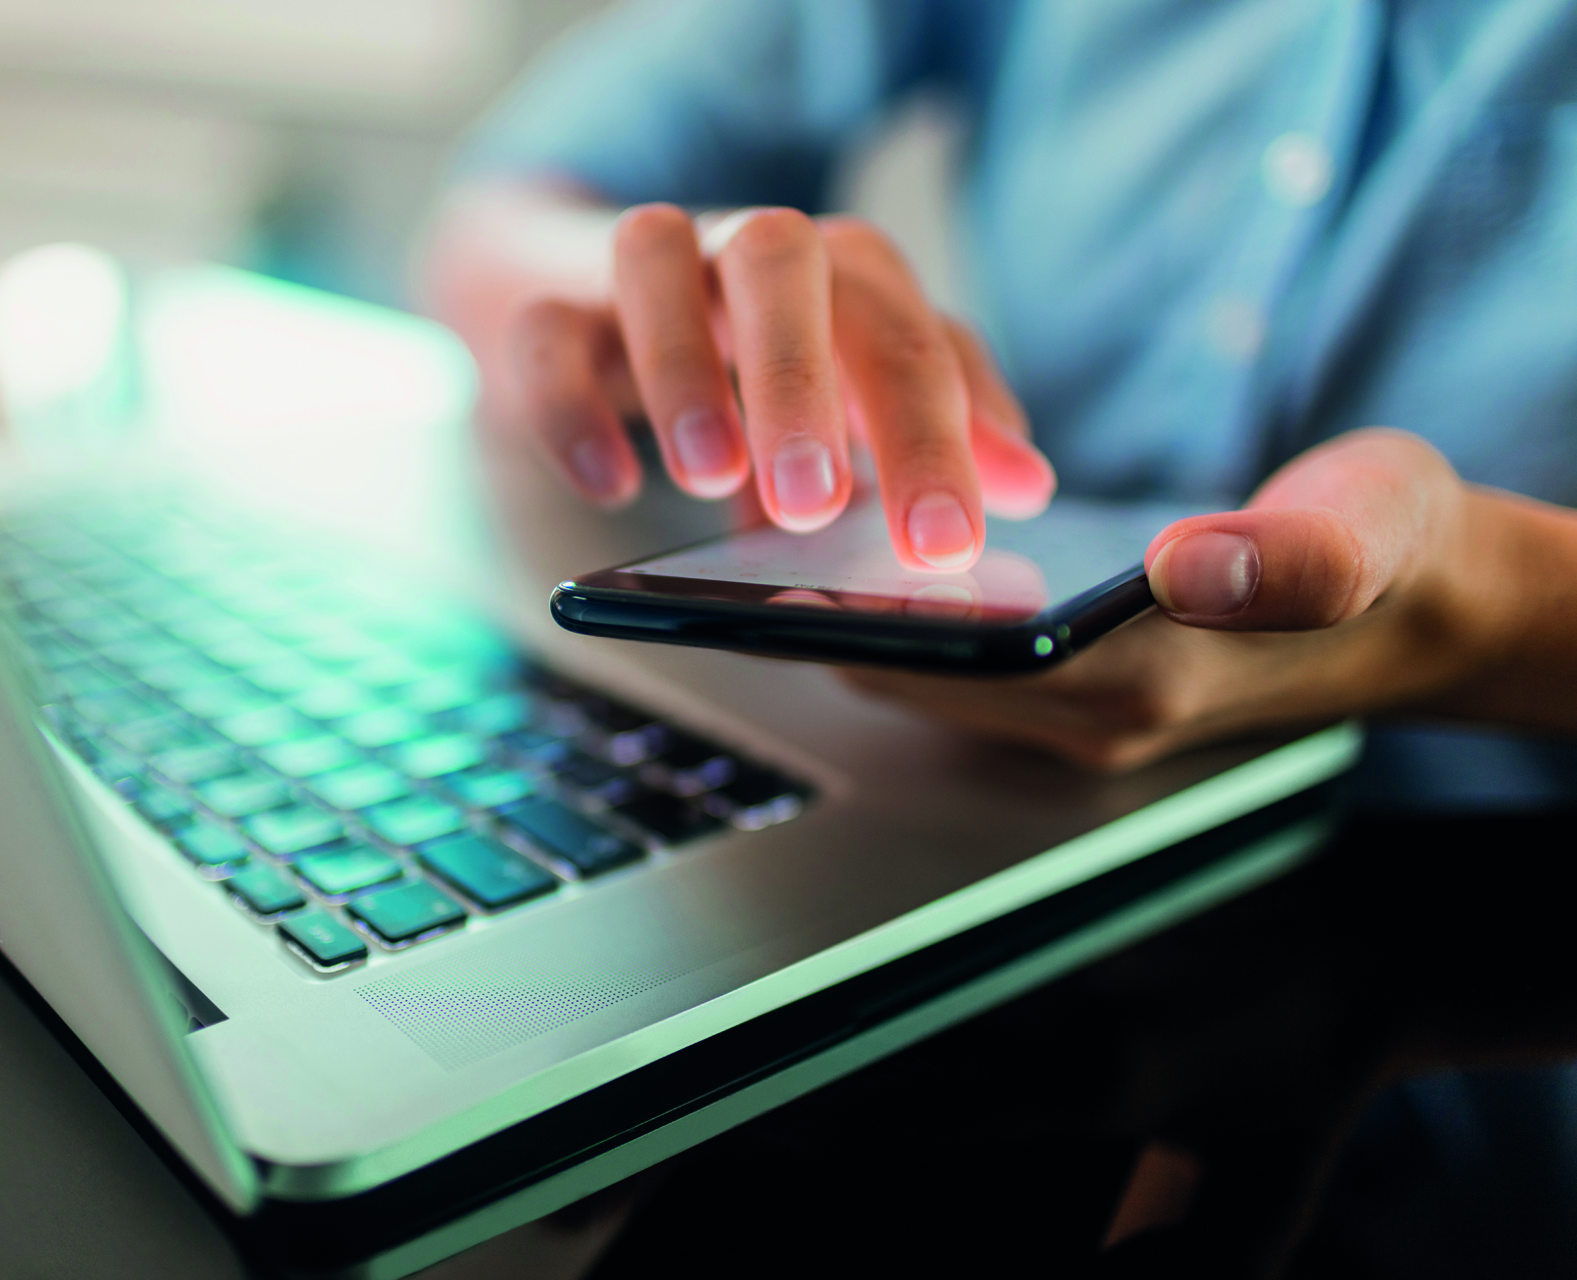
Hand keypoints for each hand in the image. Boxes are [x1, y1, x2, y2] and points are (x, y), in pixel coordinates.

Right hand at [482, 197, 1055, 567]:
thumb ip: (933, 425)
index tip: (945, 544)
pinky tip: (611, 484)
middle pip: (783, 259)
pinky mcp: (544, 304)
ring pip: (653, 256)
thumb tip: (1029, 486)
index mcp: (837, 274)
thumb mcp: (851, 392)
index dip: (934, 435)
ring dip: (683, 366)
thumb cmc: (744, 356)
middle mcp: (742, 250)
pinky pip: (545, 332)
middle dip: (803, 378)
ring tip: (708, 478)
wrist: (578, 298)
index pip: (903, 334)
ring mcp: (638, 268)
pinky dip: (571, 407)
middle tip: (816, 506)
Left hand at [843, 429, 1512, 769]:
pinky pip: (957, 660)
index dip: (873, 626)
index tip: (784, 574)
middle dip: (829, 619)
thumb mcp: (1368, 530)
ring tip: (782, 533)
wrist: (1423, 600)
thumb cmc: (1393, 552)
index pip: (965, 671)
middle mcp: (1094, 718)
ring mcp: (1081, 711)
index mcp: (1145, 686)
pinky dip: (903, 611)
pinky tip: (867, 542)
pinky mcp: (1079, 686)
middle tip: (742, 540)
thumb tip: (1191, 566)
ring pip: (928, 676)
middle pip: (920, 681)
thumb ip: (1291, 556)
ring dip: (856, 617)